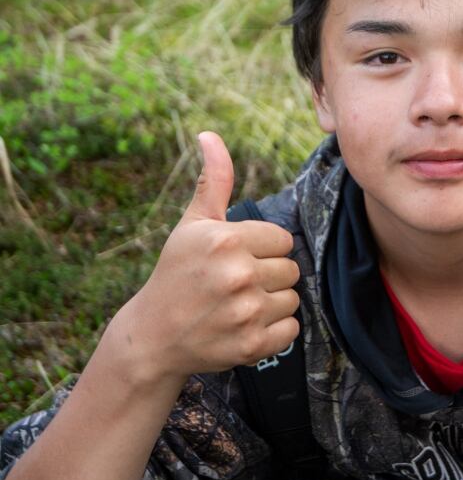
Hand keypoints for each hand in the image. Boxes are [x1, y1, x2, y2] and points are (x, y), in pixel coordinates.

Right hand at [115, 131, 299, 382]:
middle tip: (235, 285)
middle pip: (291, 269)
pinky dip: (274, 330)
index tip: (236, 259)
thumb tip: (210, 135)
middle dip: (267, 275)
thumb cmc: (176, 273)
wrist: (154, 336)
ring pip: (292, 298)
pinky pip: (291, 329)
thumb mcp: (192, 225)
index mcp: (227, 240)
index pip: (282, 239)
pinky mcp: (254, 345)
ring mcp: (247, 312)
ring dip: (272, 303)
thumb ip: (213, 180)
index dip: (262, 249)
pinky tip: (245, 326)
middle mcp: (239, 275)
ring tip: (239, 305)